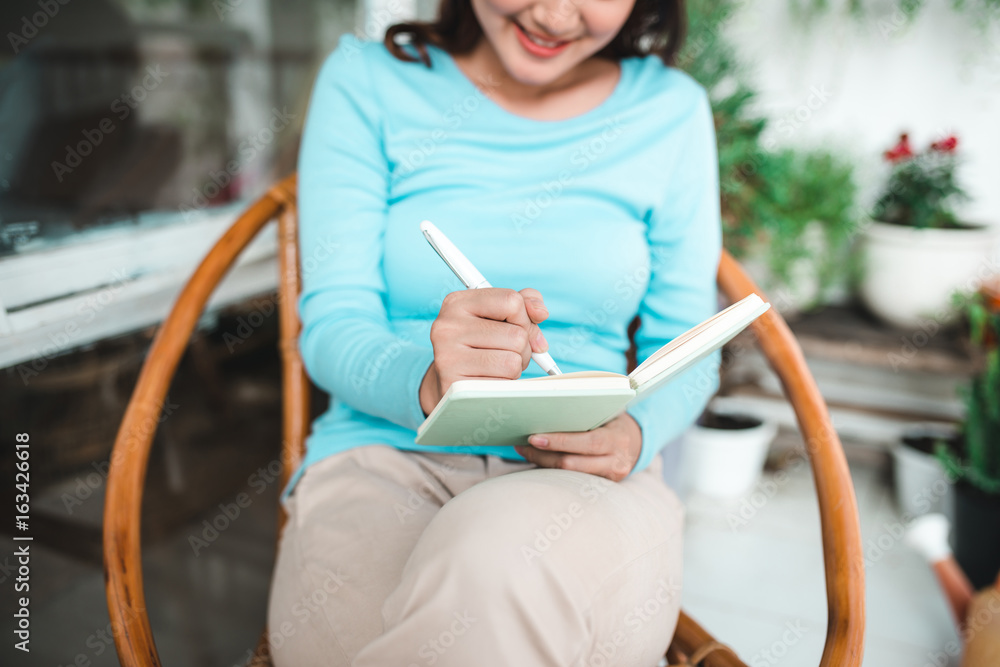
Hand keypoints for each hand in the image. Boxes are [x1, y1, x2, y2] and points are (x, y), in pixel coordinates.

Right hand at [420, 287, 550, 415]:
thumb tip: (540, 312)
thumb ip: (523, 303)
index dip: (526, 318)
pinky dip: (504, 385)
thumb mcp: (497, 316)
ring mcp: (447, 357)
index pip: (511, 301)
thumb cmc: (479, 345)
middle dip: (522, 348)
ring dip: (515, 368)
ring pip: (513, 361)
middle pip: (517, 335)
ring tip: (498, 367)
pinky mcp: (455, 386)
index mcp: (457, 303)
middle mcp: (447, 327)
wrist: (448, 384)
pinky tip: (489, 381)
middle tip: (506, 353)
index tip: (522, 328)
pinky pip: (503, 385)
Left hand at [514, 413, 642, 481]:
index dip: (559, 441)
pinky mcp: (601, 488)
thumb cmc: (613, 422)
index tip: (534, 437)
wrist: (633, 443)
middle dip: (543, 455)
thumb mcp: (606, 413)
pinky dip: (551, 470)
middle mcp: (616, 462)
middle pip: (572, 463)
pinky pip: (570, 481)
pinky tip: (537, 460)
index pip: (586, 442)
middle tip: (522, 444)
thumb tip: (548, 411)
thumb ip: (585, 413)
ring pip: (568, 475)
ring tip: (525, 450)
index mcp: (618, 440)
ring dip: (542, 463)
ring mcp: (609, 479)